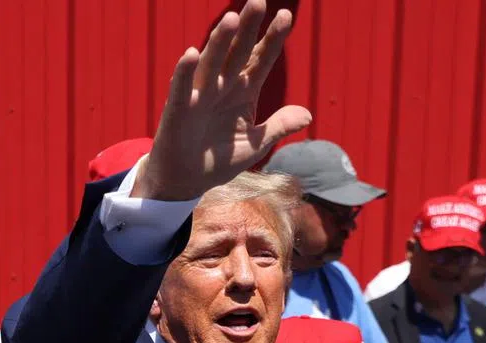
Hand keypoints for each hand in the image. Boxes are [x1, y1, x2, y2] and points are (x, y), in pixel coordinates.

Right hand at [134, 0, 311, 200]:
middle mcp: (222, 88)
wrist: (185, 182)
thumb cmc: (216, 162)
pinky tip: (192, 54)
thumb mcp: (255, 145)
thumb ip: (278, 127)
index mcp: (243, 93)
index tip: (285, 17)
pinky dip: (185, 72)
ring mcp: (200, 97)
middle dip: (248, 28)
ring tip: (231, 19)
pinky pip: (182, 88)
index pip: (261, 60)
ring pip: (212, 64)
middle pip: (237, 52)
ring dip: (220, 42)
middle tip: (258, 1)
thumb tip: (308, 114)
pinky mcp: (178, 111)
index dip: (273, 40)